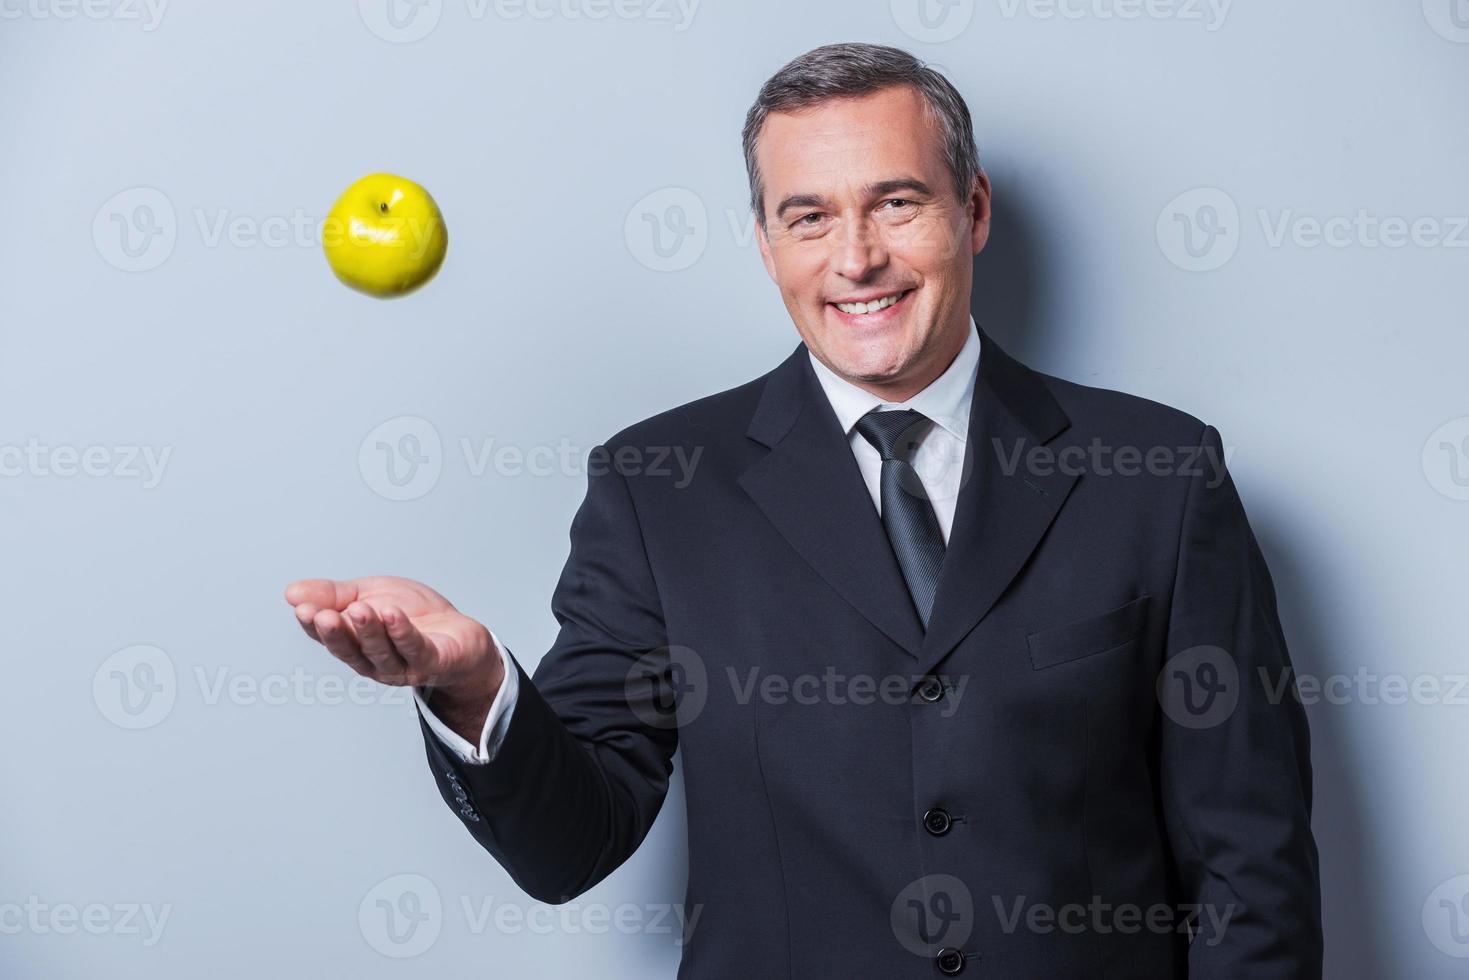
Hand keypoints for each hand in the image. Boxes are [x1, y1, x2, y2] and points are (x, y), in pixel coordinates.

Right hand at [284, 575, 502, 706]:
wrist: (461, 635)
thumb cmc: (413, 616)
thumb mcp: (369, 595)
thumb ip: (334, 595)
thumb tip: (292, 593)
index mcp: (355, 644)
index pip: (329, 637)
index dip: (314, 625)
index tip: (302, 608)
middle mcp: (374, 661)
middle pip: (351, 650)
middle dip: (336, 633)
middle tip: (322, 615)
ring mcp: (403, 666)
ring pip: (381, 652)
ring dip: (368, 631)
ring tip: (359, 609)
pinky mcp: (433, 662)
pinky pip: (415, 649)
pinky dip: (402, 633)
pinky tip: (392, 616)